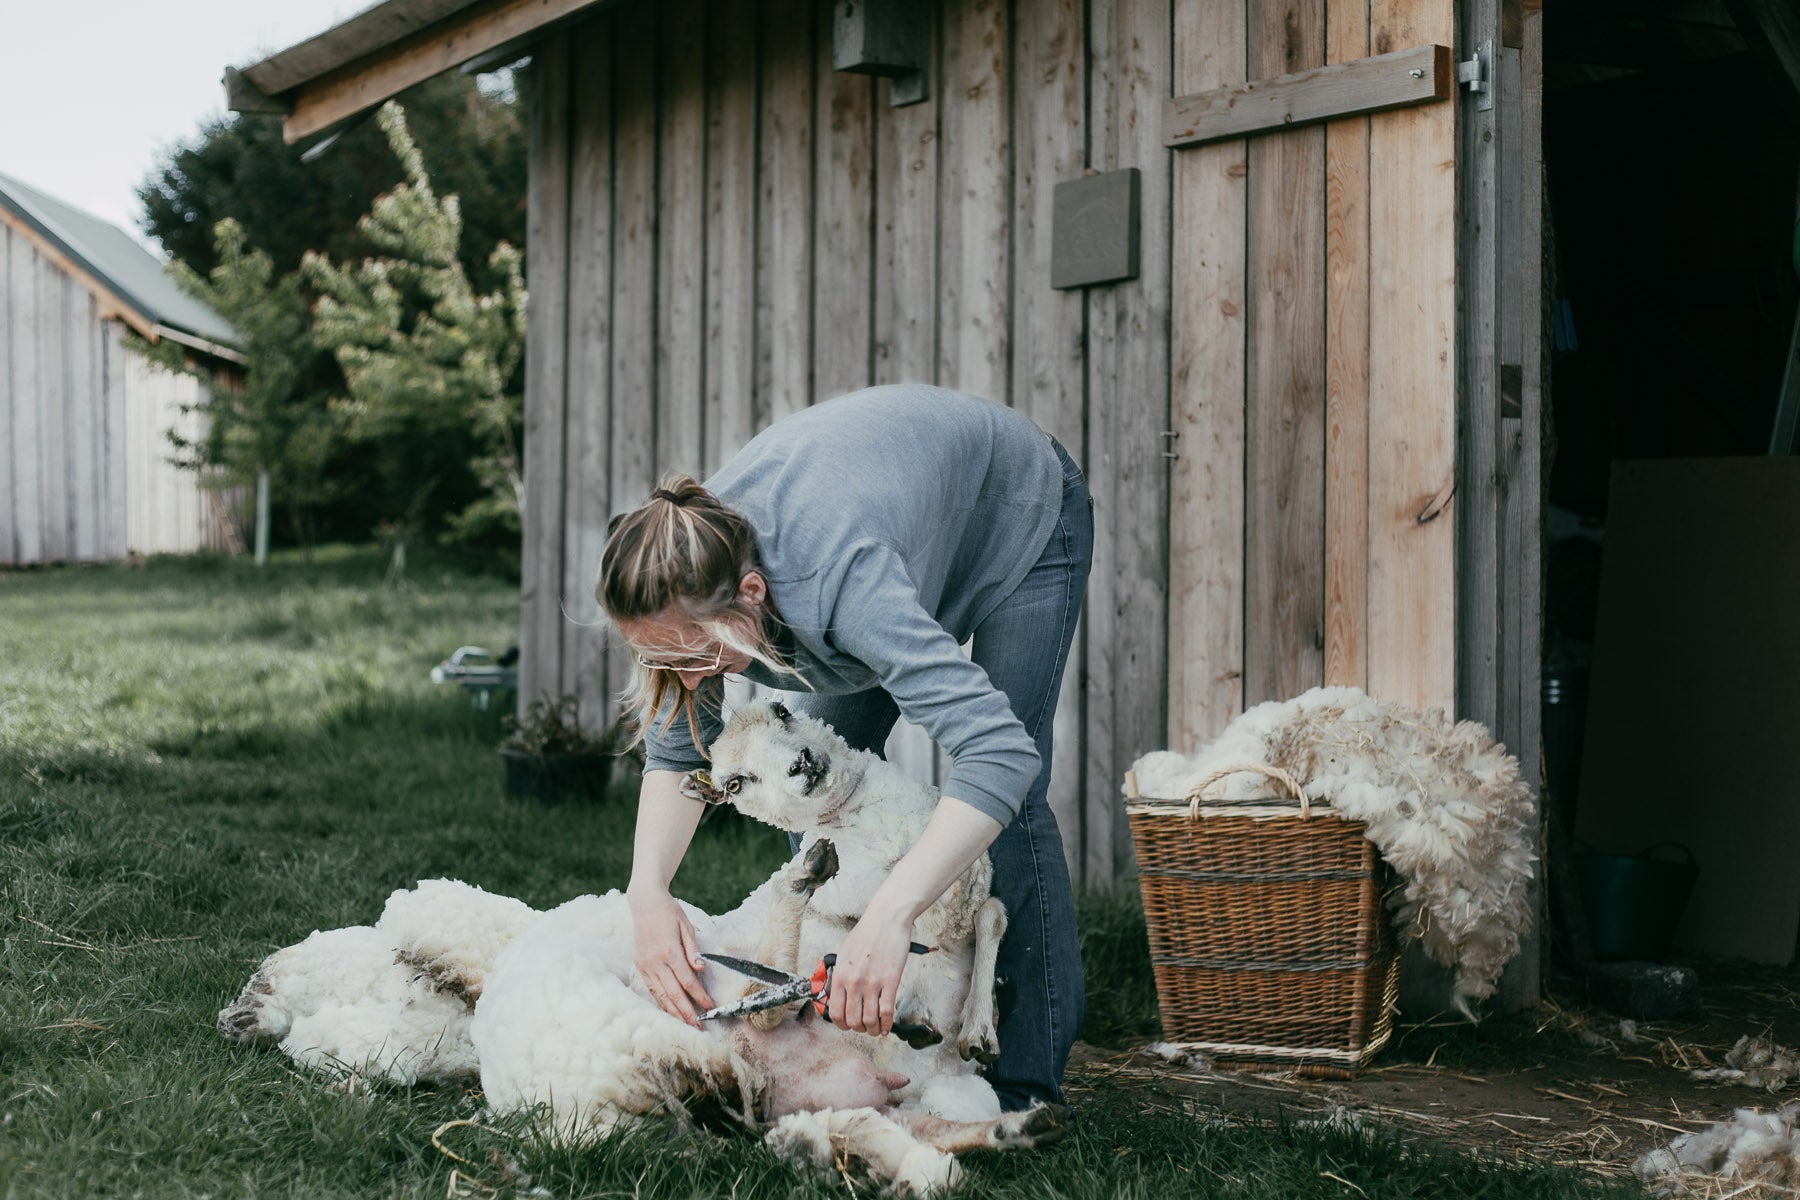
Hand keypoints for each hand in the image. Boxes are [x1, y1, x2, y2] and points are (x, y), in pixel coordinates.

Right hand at [628, 886, 713, 1025]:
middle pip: (673, 993)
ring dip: (674, 1012)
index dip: (699, 996)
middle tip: (699, 1026)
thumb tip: (701, 969)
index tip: (710, 1006)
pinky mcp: (640, 965)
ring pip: (660, 995)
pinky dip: (661, 1002)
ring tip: (686, 1025)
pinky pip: (651, 989)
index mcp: (669, 950)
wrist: (644, 902)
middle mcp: (655, 961)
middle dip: (687, 1012)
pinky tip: (670, 1011)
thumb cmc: (669, 912)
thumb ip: (693, 949)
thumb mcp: (686, 925)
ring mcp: (645, 964)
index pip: (687, 981)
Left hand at [824, 906, 914, 1036]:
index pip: (836, 1013)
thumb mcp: (843, 954)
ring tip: (877, 1029)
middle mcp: (854, 982)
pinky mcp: (891, 981)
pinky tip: (888, 1026)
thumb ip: (840, 976)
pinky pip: (887, 1011)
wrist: (886, 919)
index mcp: (840, 976)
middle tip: (864, 1028)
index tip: (849, 1025)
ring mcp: (872, 983)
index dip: (842, 1025)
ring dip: (874, 1030)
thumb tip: (837, 995)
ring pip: (870, 1020)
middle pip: (853, 1021)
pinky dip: (887, 1024)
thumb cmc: (866, 934)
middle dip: (859, 1029)